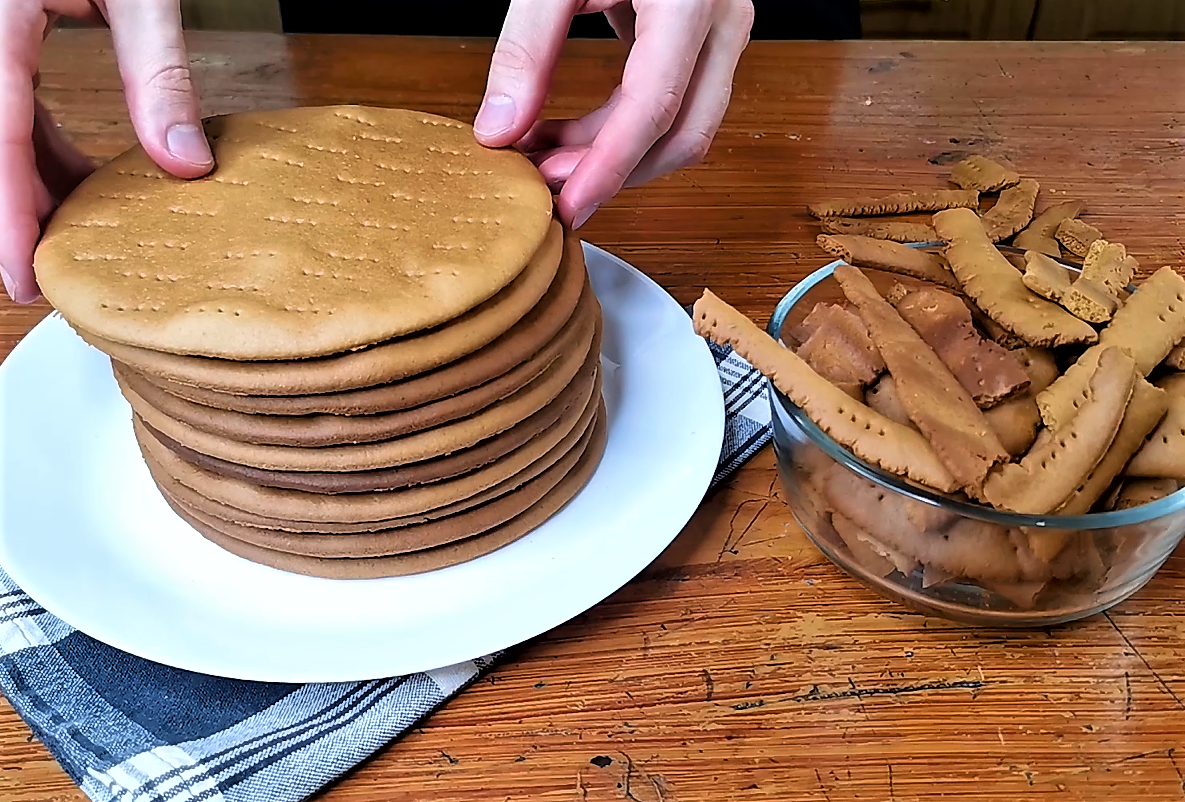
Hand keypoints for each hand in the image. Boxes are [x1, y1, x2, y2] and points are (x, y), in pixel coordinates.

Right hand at [3, 1, 211, 302]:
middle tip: (47, 271)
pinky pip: (4, 100)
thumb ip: (159, 71)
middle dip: (12, 206)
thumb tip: (186, 165)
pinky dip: (35, 142)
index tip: (22, 275)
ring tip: (84, 225)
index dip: (4, 212)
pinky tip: (80, 174)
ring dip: (31, 177)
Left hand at [473, 0, 753, 229]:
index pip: (654, 105)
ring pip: (686, 128)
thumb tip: (498, 130)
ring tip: (545, 158)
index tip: (564, 206)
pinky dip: (623, 131)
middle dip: (614, 173)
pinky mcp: (708, 37)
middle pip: (684, 134)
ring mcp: (726, 30)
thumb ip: (527, 45)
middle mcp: (725, 19)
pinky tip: (570, 136)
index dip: (607, 166)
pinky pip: (678, 105)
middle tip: (544, 188)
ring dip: (616, 157)